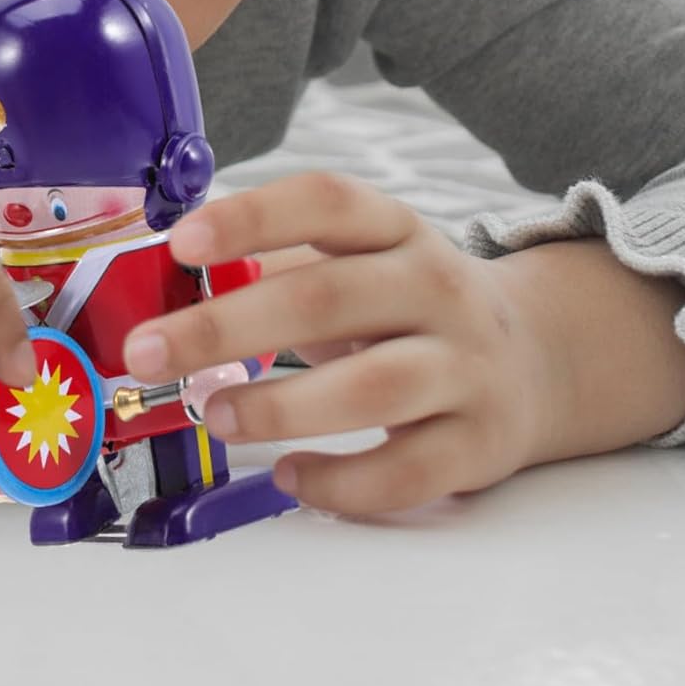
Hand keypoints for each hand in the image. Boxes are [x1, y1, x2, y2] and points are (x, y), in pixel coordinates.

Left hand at [122, 173, 553, 516]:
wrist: (537, 357)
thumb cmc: (407, 306)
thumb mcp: (358, 263)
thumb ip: (274, 268)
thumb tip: (165, 289)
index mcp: (395, 230)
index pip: (326, 203)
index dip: (252, 218)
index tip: (181, 243)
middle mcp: (436, 288)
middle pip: (327, 299)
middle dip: (225, 327)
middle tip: (147, 352)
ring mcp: (465, 366)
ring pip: (371, 389)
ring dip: (279, 406)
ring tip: (214, 414)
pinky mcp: (480, 443)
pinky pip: (406, 472)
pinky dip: (341, 482)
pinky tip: (289, 477)